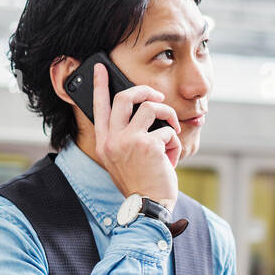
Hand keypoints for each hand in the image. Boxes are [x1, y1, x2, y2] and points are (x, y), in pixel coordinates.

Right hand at [89, 62, 180, 208]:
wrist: (148, 206)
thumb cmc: (140, 183)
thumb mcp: (124, 159)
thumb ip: (126, 137)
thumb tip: (144, 112)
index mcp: (104, 143)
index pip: (99, 108)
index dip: (100, 85)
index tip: (100, 67)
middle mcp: (113, 140)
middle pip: (125, 98)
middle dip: (144, 90)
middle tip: (156, 96)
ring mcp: (129, 141)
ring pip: (150, 107)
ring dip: (167, 115)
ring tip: (171, 130)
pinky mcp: (149, 145)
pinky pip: (168, 129)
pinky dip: (174, 141)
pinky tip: (171, 157)